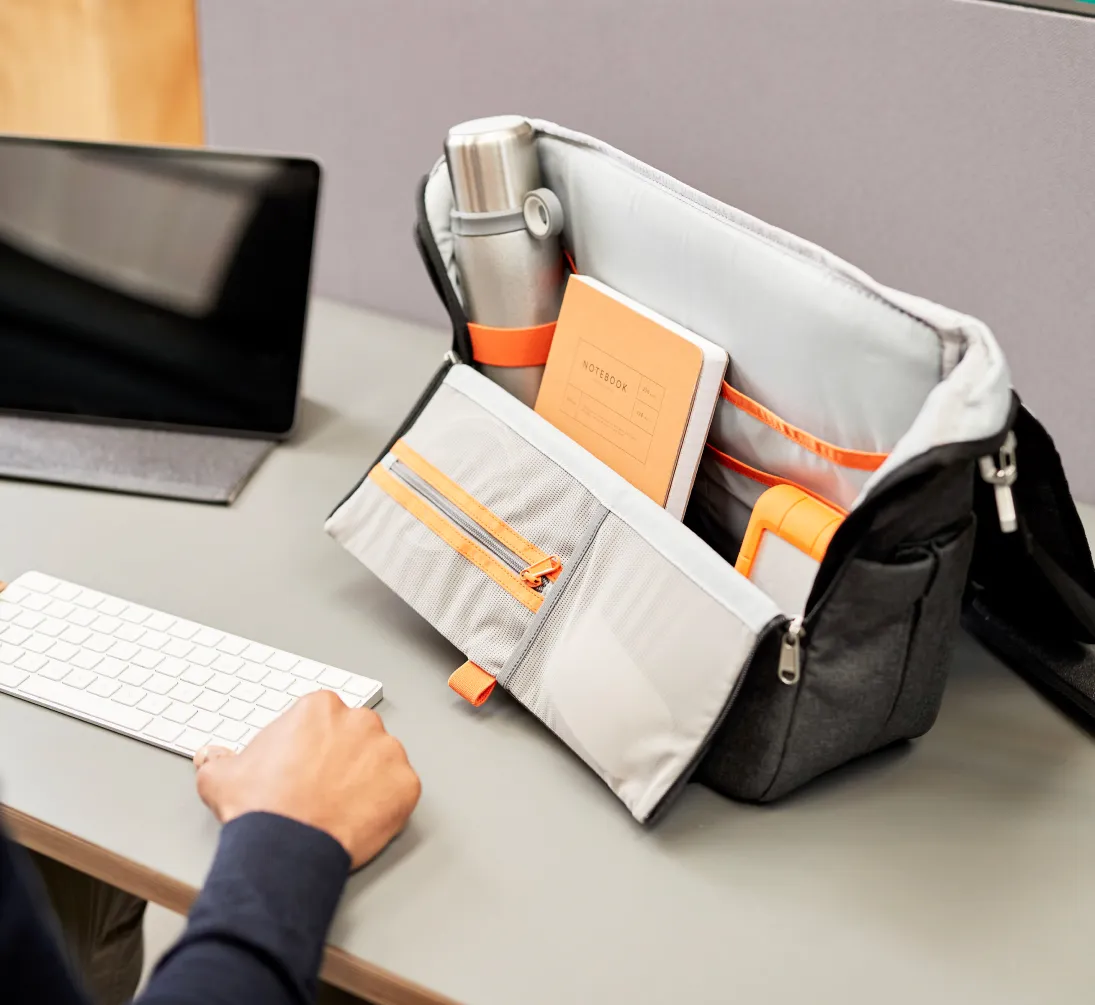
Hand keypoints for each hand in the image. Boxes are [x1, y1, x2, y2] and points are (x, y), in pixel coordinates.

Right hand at [194, 690, 419, 867]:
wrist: (287, 848)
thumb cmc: (261, 809)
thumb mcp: (221, 777)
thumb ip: (218, 759)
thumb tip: (210, 756)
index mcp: (319, 709)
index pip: (323, 720)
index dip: (312, 746)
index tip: (305, 765)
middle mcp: (359, 721)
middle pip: (355, 735)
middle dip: (342, 757)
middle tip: (324, 788)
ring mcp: (388, 752)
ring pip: (380, 760)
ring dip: (367, 778)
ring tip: (342, 806)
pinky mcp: (406, 784)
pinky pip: (400, 790)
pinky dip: (386, 803)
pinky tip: (362, 818)